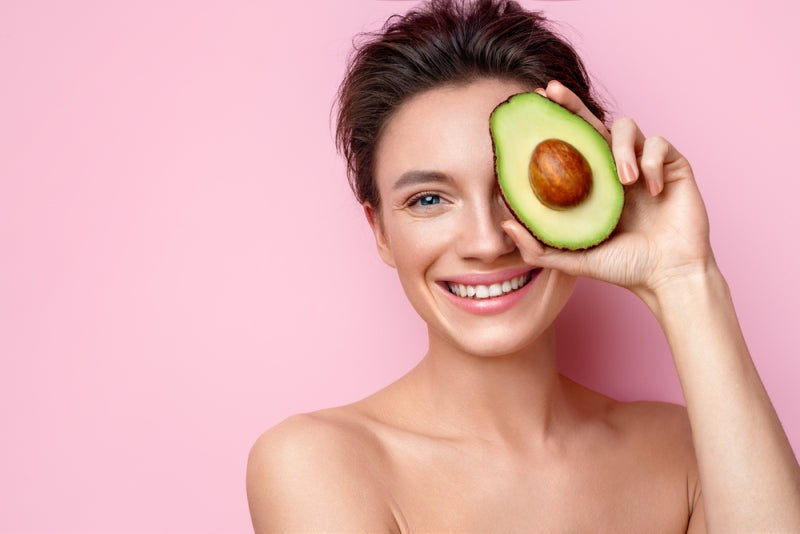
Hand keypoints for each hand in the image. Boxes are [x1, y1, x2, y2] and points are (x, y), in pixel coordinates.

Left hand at [501, 81, 715, 305]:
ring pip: (627, 127)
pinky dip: (652, 162)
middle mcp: (615, 168)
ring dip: (620, 148)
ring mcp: (644, 164)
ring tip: (623, 180)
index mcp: (592, 184)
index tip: (532, 104)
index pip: (570, 144)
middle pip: (592, 122)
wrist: (667, 276)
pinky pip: (659, 144)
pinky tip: (651, 190)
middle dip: (571, 104)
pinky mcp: (672, 166)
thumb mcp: (572, 259)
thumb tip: (505, 224)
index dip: (553, 122)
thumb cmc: (622, 267)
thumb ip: (538, 247)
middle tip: (552, 92)